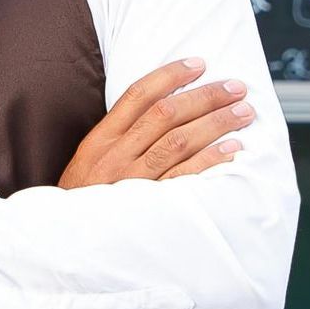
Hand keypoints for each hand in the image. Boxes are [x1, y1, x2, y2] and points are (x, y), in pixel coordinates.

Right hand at [58, 58, 252, 189]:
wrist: (67, 244)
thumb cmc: (82, 200)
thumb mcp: (88, 161)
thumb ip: (117, 137)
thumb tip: (160, 110)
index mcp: (101, 139)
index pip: (139, 95)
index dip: (170, 76)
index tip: (197, 64)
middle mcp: (117, 156)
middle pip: (166, 114)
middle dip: (205, 96)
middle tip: (235, 87)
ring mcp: (134, 181)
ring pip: (179, 141)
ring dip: (215, 123)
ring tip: (242, 113)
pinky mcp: (150, 207)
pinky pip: (186, 178)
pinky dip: (211, 160)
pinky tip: (231, 148)